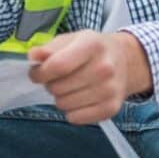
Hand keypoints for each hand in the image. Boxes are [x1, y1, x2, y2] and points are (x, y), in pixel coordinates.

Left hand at [27, 30, 152, 123]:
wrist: (125, 61)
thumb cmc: (92, 49)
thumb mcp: (72, 39)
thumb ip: (50, 48)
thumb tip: (33, 55)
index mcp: (92, 45)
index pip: (58, 65)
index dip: (40, 73)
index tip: (36, 73)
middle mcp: (104, 68)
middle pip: (58, 87)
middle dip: (50, 84)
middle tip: (58, 78)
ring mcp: (109, 90)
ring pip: (63, 104)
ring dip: (60, 97)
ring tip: (70, 86)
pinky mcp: (111, 109)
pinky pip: (75, 118)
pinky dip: (71, 111)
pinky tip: (79, 98)